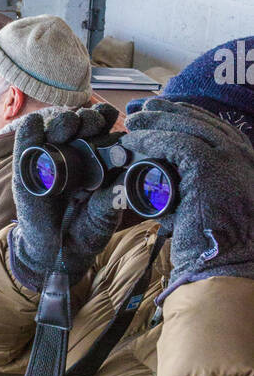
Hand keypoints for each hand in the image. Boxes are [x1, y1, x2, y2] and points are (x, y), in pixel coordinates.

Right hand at [10, 101, 122, 289]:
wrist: (55, 254)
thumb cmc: (84, 231)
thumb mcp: (102, 216)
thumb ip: (113, 198)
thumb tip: (128, 177)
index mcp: (98, 160)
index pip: (103, 129)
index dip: (105, 120)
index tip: (110, 122)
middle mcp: (75, 154)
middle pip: (81, 124)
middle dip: (87, 119)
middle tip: (89, 124)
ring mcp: (49, 158)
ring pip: (56, 127)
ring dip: (63, 122)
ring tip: (68, 126)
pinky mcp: (26, 167)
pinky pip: (26, 142)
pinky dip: (30, 130)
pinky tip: (36, 123)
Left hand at [121, 99, 253, 294]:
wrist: (225, 265)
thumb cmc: (213, 243)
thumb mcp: (208, 202)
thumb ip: (191, 183)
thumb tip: (158, 175)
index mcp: (243, 160)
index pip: (211, 126)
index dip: (182, 115)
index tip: (158, 113)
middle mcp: (242, 154)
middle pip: (199, 120)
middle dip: (166, 112)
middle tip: (140, 111)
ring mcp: (229, 157)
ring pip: (186, 126)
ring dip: (155, 122)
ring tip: (132, 123)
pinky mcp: (211, 166)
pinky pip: (176, 143)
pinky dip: (152, 138)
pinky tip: (135, 139)